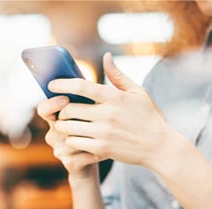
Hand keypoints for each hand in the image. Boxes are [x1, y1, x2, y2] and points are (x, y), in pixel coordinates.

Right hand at [36, 95, 101, 180]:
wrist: (104, 157)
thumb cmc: (100, 127)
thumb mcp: (99, 106)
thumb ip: (97, 88)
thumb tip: (107, 59)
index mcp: (58, 117)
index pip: (44, 109)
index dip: (51, 104)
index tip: (65, 99)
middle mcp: (54, 133)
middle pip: (57, 125)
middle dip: (76, 122)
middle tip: (93, 118)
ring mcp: (60, 150)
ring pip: (71, 140)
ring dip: (89, 138)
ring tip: (106, 135)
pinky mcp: (70, 164)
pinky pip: (82, 155)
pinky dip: (96, 152)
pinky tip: (107, 150)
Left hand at [49, 52, 185, 170]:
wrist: (159, 147)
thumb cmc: (149, 117)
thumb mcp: (138, 92)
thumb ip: (118, 76)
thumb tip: (105, 56)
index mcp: (115, 97)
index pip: (82, 87)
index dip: (62, 84)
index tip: (51, 84)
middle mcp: (107, 115)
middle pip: (70, 109)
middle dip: (62, 109)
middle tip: (62, 110)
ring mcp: (103, 133)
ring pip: (68, 128)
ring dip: (63, 125)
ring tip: (66, 124)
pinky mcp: (101, 149)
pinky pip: (74, 143)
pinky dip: (70, 140)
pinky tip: (74, 138)